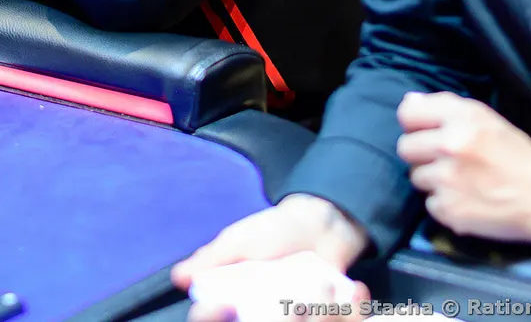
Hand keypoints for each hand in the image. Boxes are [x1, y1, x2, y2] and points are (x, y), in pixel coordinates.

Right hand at [172, 195, 370, 320]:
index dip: (213, 316)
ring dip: (315, 312)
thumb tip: (179, 276)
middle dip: (283, 315)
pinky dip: (347, 310)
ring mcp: (299, 316)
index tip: (217, 308)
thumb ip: (213, 259)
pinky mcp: (330, 316)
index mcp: (241, 300)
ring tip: (323, 284)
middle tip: (293, 302)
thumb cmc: (276, 230)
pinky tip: (351, 291)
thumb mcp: (241, 240)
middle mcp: (268, 313)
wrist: (324, 219)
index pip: (219, 317)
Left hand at [396, 91, 530, 243]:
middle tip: (448, 161)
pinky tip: (469, 201)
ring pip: (416, 178)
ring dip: (434, 181)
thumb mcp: (487, 120)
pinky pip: (430, 204)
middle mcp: (450, 145)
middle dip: (422, 155)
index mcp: (462, 118)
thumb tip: (409, 101)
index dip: (415, 125)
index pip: (407, 113)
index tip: (426, 133)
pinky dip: (446, 205)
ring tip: (463, 182)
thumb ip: (446, 108)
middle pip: (405, 148)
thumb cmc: (518, 156)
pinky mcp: (449, 210)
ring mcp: (448, 180)